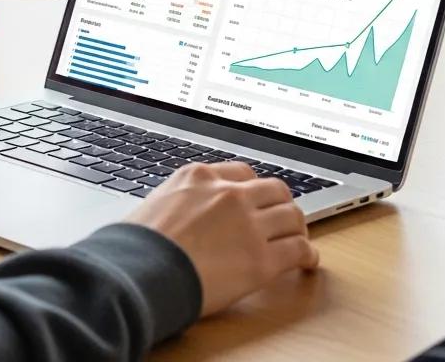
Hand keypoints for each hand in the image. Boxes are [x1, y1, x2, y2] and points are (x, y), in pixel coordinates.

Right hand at [127, 162, 319, 315]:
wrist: (141, 270)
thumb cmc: (137, 243)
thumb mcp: (154, 203)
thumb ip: (178, 202)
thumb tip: (179, 216)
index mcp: (198, 176)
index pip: (241, 173)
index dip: (253, 190)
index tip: (255, 201)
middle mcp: (228, 193)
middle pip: (273, 189)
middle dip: (280, 204)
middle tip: (281, 220)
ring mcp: (248, 224)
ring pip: (292, 215)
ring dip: (297, 228)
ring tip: (298, 240)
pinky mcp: (262, 259)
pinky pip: (299, 250)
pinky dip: (307, 255)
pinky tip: (306, 262)